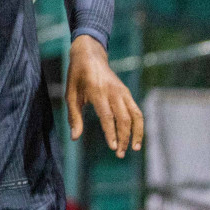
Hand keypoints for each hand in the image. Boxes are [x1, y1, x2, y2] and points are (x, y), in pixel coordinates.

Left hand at [66, 34, 143, 157]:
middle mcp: (113, 92)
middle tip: (119, 154)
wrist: (90, 55)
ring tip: (134, 148)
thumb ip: (74, 116)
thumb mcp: (70, 94)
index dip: (111, 133)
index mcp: (97, 92)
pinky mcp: (127, 93)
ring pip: (135, 115)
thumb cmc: (77, 76)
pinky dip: (139, 125)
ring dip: (136, 133)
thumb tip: (74, 137)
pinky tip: (135, 137)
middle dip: (123, 138)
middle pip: (124, 119)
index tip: (112, 147)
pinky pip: (137, 111)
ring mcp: (122, 92)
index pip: (108, 116)